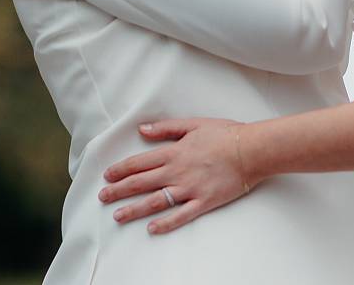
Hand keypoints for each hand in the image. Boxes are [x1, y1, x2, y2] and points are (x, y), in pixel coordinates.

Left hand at [98, 118, 253, 234]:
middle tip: (103, 198)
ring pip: (156, 201)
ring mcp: (189, 188)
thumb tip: (142, 129)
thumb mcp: (193, 124)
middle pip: (141, 183)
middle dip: (119, 191)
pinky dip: (166, 223)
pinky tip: (152, 229)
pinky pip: (181, 215)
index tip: (107, 176)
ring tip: (118, 216)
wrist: (251, 150)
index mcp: (174, 152)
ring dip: (134, 209)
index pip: (139, 163)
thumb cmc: (225, 134)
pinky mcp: (204, 201)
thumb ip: (166, 128)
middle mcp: (177, 171)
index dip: (121, 169)